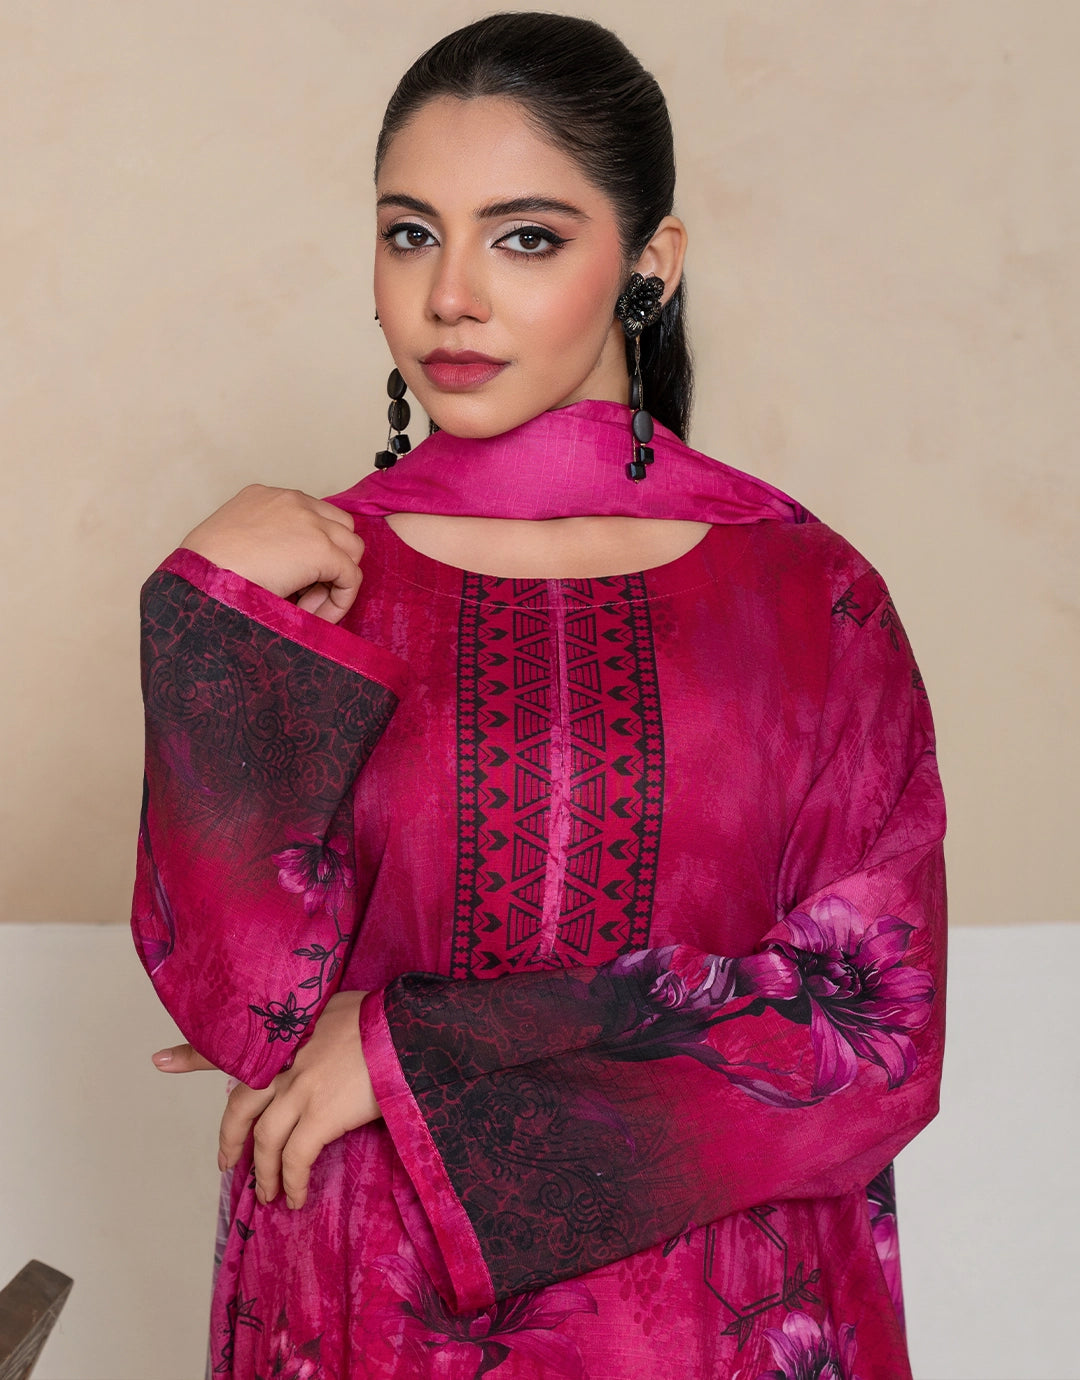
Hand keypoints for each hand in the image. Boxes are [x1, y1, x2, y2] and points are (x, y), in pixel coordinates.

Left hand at [151, 991, 379, 1208]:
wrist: (410, 1027)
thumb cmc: (384, 1018)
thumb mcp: (338, 1011)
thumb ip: (315, 1032)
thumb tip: (310, 1050)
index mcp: (287, 1032)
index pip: (230, 1043)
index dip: (192, 1054)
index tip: (160, 1060)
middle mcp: (285, 1059)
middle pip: (240, 1106)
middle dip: (230, 1140)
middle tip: (226, 1164)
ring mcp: (300, 1086)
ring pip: (264, 1139)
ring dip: (265, 1172)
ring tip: (270, 1193)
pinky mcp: (322, 1113)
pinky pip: (296, 1157)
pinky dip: (292, 1180)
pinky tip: (296, 1195)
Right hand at [181, 484, 364, 623]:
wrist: (198, 582)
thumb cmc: (204, 574)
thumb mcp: (232, 544)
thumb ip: (265, 547)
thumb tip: (291, 574)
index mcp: (267, 497)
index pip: (312, 518)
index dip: (312, 553)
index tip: (294, 582)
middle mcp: (292, 501)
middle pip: (339, 528)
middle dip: (331, 561)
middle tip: (305, 594)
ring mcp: (309, 522)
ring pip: (352, 549)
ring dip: (337, 579)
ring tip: (309, 605)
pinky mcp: (321, 549)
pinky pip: (351, 576)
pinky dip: (341, 600)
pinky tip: (318, 616)